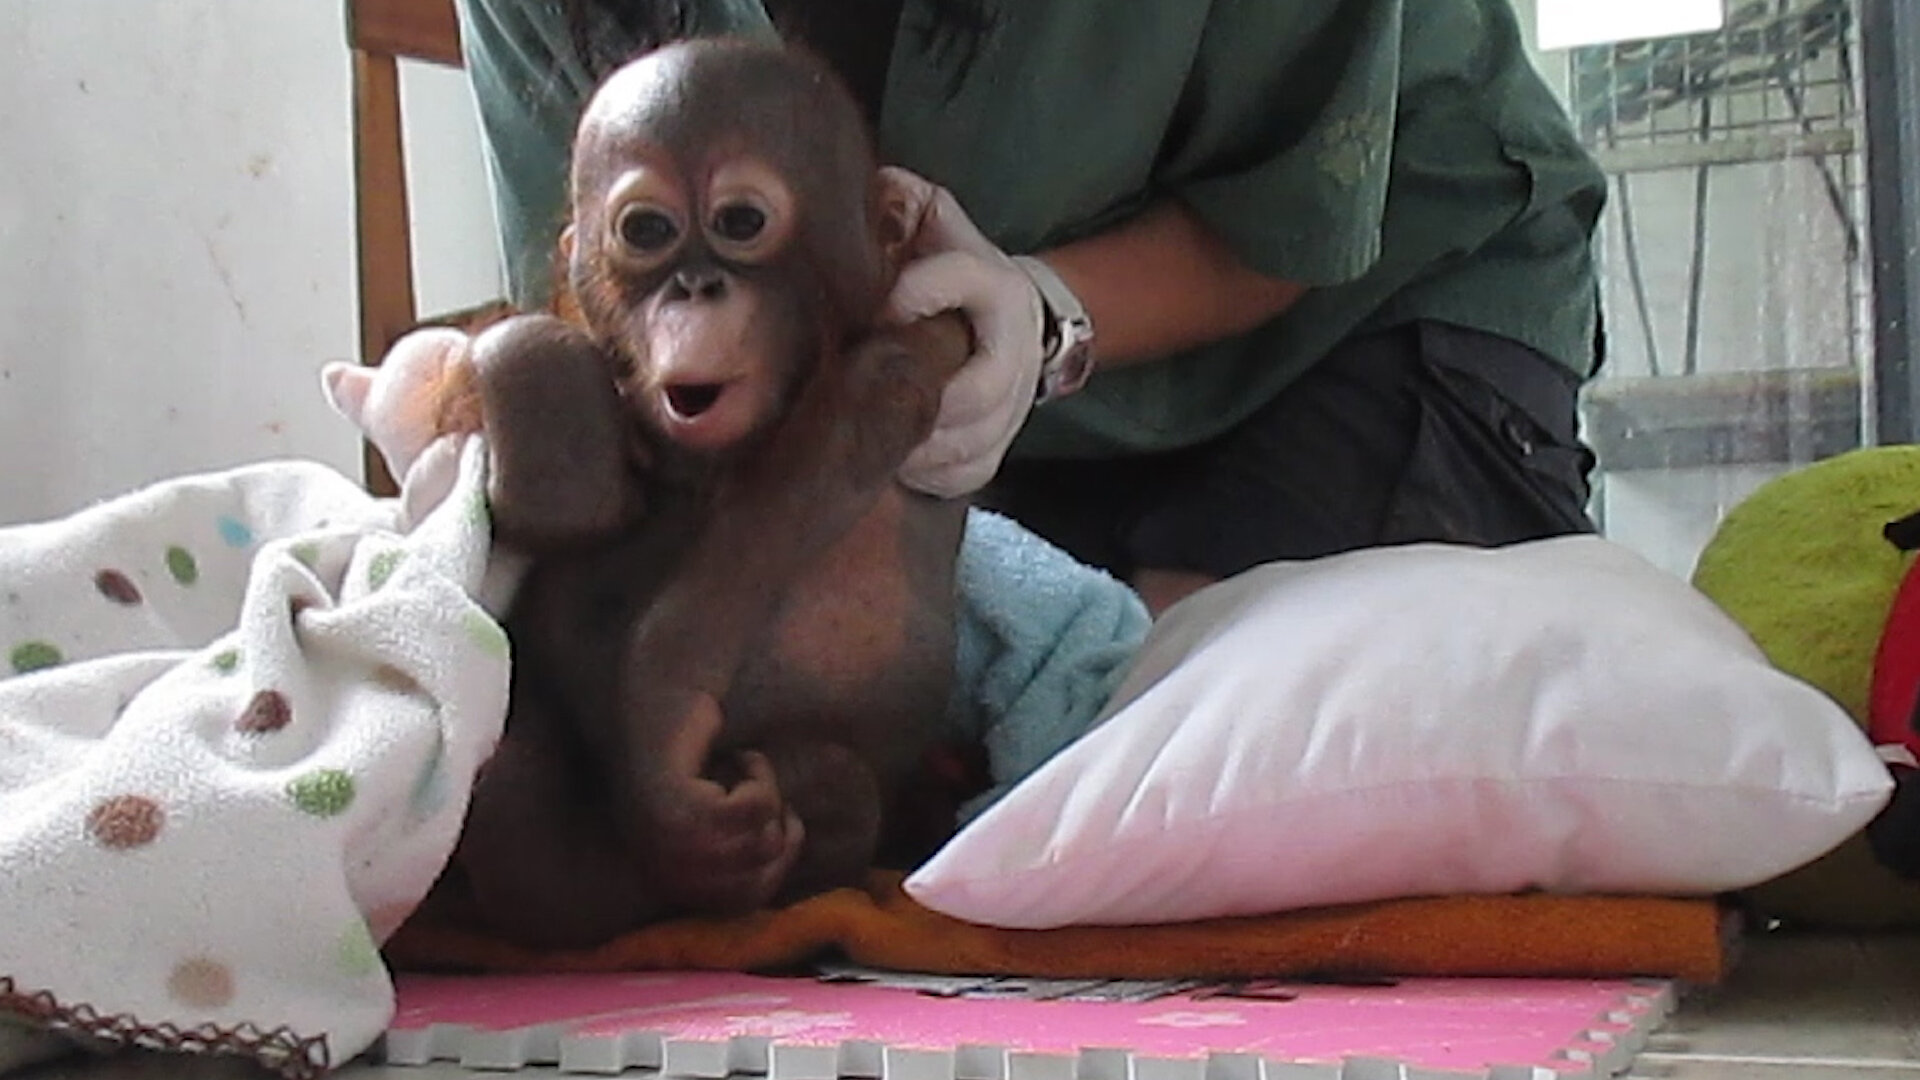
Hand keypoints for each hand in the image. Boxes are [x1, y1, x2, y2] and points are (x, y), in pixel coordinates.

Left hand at [881, 167, 1044, 498]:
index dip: (919, 291)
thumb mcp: (938, 223)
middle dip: (923, 398)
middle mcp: (1016, 349)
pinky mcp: (1000, 443)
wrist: (1015, 321)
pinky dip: (933, 476)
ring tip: (873, 437)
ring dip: (923, 446)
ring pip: (977, 440)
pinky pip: (971, 474)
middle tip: (868, 397)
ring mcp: (1014, 404)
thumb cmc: (955, 269)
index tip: (877, 307)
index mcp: (997, 287)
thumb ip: (903, 200)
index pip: (966, 280)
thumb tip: (868, 188)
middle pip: (981, 388)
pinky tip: (897, 465)